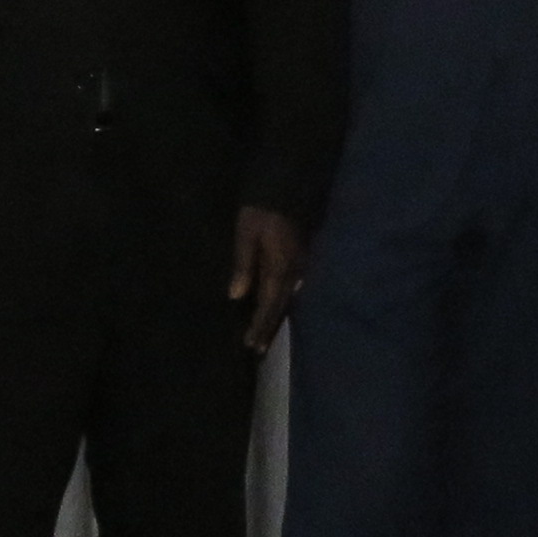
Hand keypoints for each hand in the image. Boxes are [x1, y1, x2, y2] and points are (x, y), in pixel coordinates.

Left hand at [228, 207, 308, 352]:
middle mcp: (293, 272)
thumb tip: (236, 296)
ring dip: (276, 318)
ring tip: (265, 336)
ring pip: (288, 299)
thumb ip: (243, 264)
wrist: (288, 187)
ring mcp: (300, 266)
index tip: (250, 345)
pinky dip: (282, 303)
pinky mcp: (301, 258)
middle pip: (280, 306)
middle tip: (258, 350)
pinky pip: (292, 288)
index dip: (259, 325)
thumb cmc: (262, 209)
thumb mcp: (246, 233)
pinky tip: (277, 308)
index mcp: (279, 268)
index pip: (268, 304)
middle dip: (268, 328)